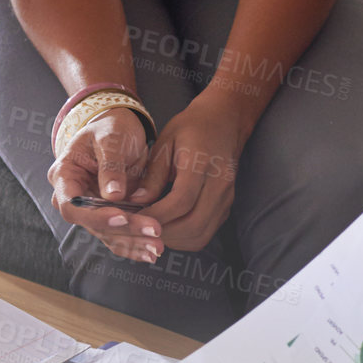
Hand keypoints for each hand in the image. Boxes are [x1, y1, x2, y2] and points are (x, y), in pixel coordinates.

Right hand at [49, 108, 163, 264]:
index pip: (73, 205)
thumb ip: (110, 164)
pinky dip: (135, 244)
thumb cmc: (110, 127)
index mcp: (64, 175)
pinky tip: (153, 251)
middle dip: (124, 230)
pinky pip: (119, 235)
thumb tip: (113, 195)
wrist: (121, 128)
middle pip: (93, 224)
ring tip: (158, 245)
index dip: (95, 216)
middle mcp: (73, 197)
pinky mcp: (108, 216)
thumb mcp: (110, 137)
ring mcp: (91, 209)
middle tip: (153, 230)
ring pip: (109, 234)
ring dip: (134, 242)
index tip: (122, 216)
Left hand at [127, 96, 242, 253]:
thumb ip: (153, 174)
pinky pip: (206, 232)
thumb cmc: (191, 128)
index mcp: (202, 163)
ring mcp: (226, 197)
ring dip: (175, 240)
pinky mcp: (226, 206)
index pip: (182, 200)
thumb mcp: (166, 141)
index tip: (136, 218)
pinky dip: (186, 238)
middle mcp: (220, 184)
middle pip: (194, 224)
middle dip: (164, 232)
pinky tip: (168, 228)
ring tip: (152, 231)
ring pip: (201, 234)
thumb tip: (136, 202)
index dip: (158, 215)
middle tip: (141, 228)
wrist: (223, 121)